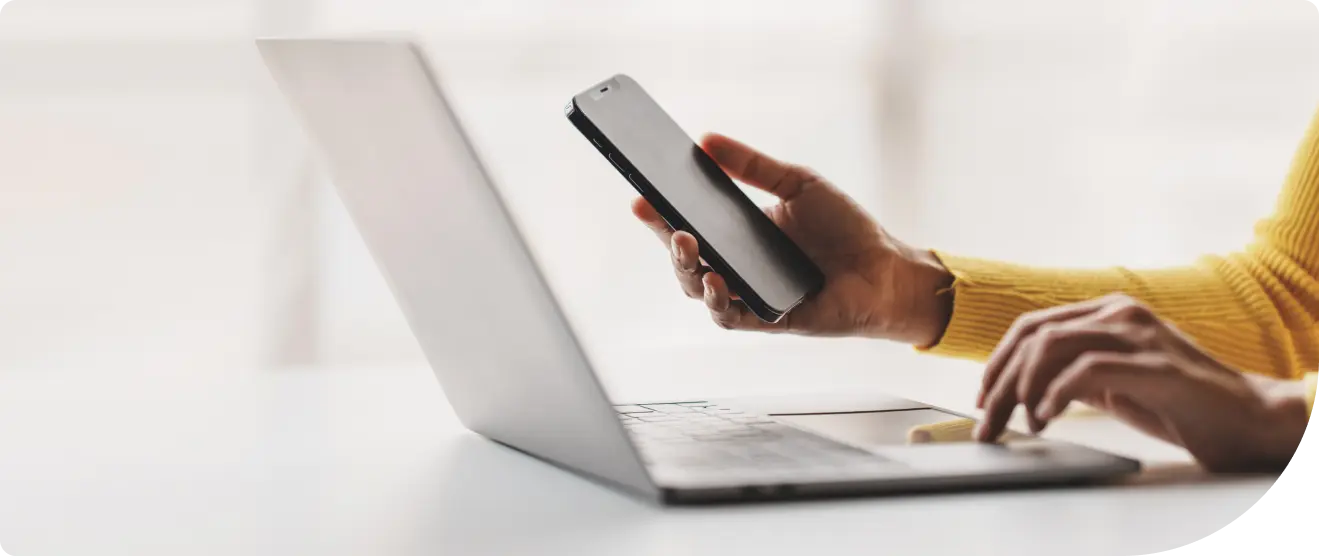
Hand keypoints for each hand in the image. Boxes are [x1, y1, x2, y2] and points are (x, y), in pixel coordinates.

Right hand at [630, 132, 952, 344]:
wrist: (886, 267)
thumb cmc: (845, 228)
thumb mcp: (797, 183)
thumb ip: (752, 165)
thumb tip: (706, 140)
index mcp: (739, 233)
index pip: (689, 223)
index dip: (661, 212)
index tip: (640, 193)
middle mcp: (738, 267)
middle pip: (685, 260)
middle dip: (665, 238)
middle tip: (658, 214)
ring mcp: (750, 295)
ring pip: (699, 290)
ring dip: (686, 268)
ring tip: (685, 243)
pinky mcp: (768, 320)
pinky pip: (731, 317)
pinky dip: (719, 302)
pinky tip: (717, 282)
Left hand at [974, 293, 1308, 472]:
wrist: (1246, 418)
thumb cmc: (1179, 403)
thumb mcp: (1113, 382)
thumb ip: (1074, 372)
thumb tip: (1023, 388)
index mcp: (1107, 312)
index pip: (1032, 326)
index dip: (998, 363)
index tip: (983, 399)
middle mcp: (1119, 313)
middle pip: (1033, 336)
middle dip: (1000, 381)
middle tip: (987, 422)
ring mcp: (1138, 334)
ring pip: (1050, 346)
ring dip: (1022, 389)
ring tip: (1021, 423)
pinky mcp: (1154, 363)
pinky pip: (1085, 370)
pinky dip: (1055, 394)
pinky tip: (1047, 417)